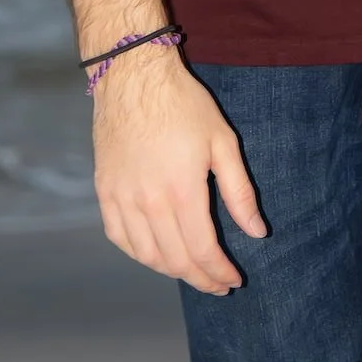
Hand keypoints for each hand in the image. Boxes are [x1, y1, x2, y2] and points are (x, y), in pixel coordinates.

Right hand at [92, 48, 265, 293]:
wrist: (133, 77)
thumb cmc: (183, 105)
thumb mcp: (223, 142)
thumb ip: (239, 192)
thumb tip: (257, 233)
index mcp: (182, 191)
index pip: (202, 250)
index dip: (219, 272)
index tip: (233, 280)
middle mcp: (148, 203)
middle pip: (175, 260)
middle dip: (200, 278)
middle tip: (217, 284)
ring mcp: (121, 200)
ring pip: (146, 255)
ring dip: (171, 270)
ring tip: (192, 270)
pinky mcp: (104, 193)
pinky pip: (120, 238)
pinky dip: (140, 254)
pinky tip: (156, 253)